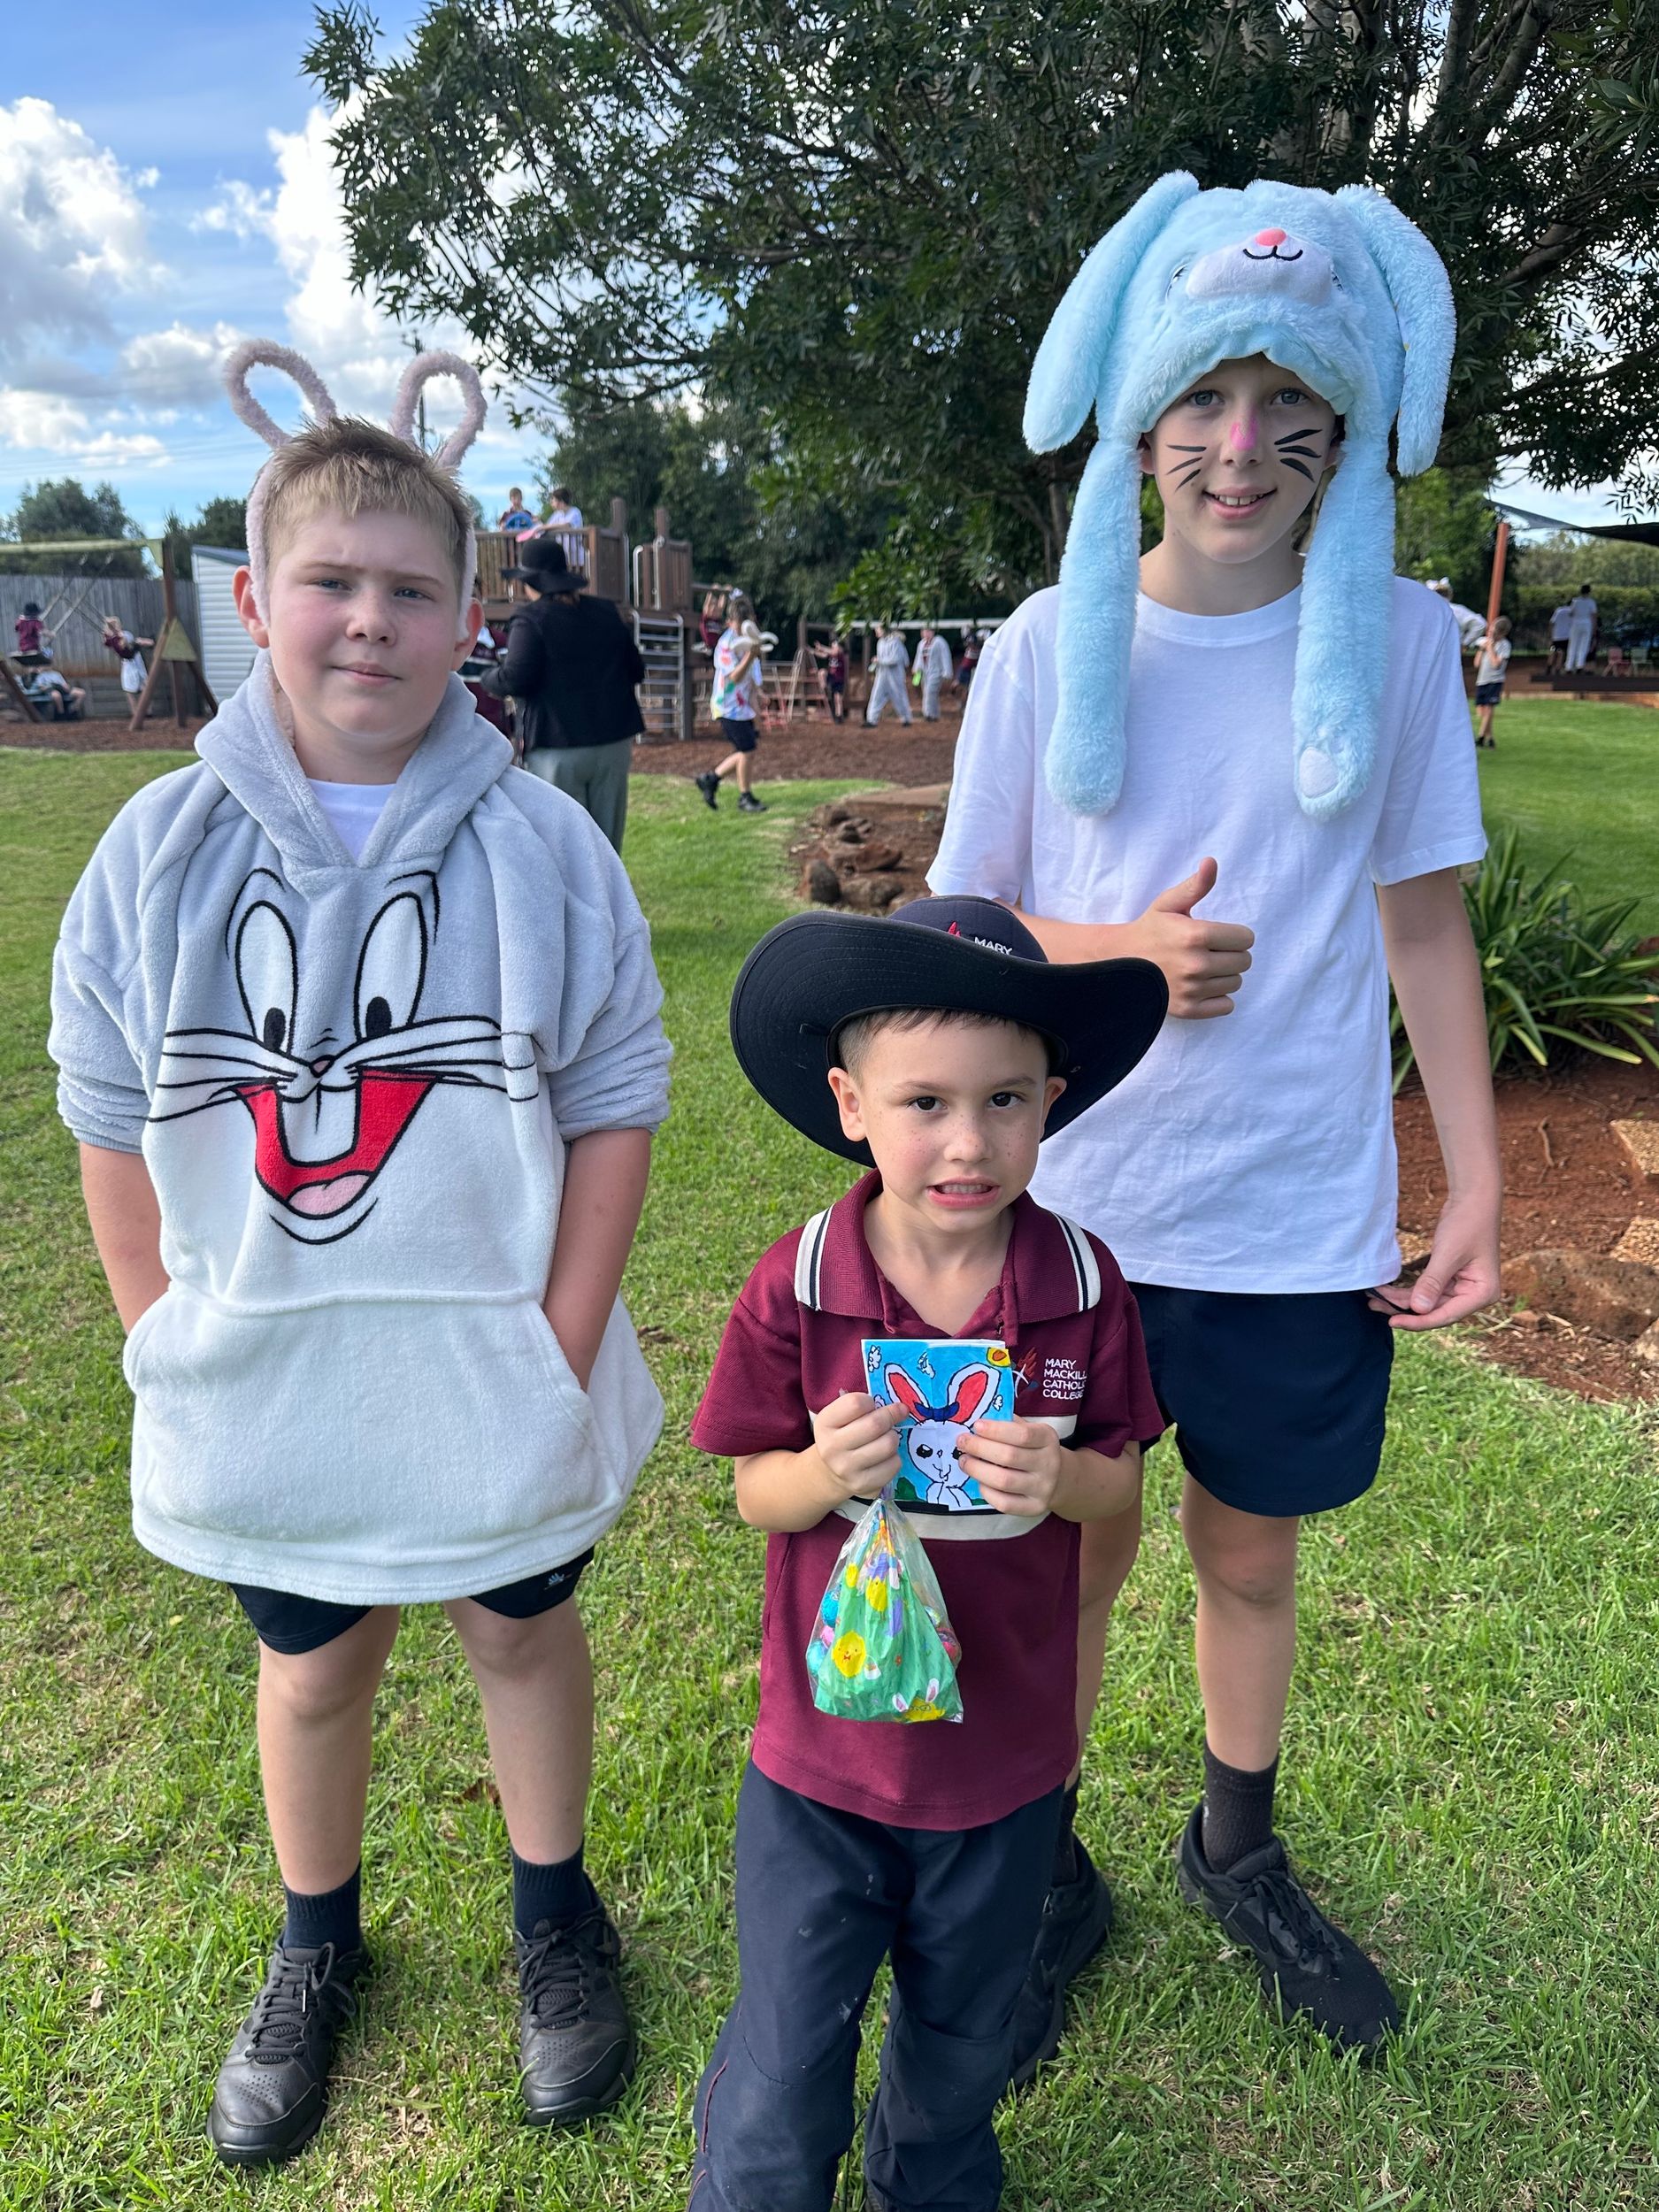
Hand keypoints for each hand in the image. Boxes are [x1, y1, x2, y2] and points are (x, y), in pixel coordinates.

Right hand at [811, 1391, 902, 1498]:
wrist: (830, 1473)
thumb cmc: (842, 1436)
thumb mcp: (840, 1417)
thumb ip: (862, 1408)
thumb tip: (900, 1409)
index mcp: (825, 1423)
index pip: (856, 1403)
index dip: (869, 1401)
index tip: (871, 1405)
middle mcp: (831, 1447)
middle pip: (875, 1424)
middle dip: (891, 1415)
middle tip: (895, 1414)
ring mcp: (846, 1468)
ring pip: (888, 1444)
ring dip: (893, 1437)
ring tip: (886, 1437)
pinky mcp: (862, 1485)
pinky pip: (894, 1464)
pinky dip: (895, 1457)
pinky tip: (885, 1456)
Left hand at [957, 1417, 1065, 1514]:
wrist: (1058, 1478)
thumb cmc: (1032, 1448)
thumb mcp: (1027, 1429)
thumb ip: (1006, 1424)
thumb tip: (976, 1424)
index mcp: (1047, 1439)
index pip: (1022, 1434)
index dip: (996, 1430)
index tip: (976, 1426)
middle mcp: (1049, 1464)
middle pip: (1009, 1457)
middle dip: (979, 1448)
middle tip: (962, 1442)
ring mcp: (1043, 1488)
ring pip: (1004, 1481)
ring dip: (977, 1469)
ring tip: (964, 1461)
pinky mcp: (1034, 1508)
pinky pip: (1004, 1503)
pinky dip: (986, 1491)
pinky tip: (979, 1481)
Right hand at [1130, 858, 1253, 1017]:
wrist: (1121, 962)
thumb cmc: (1150, 930)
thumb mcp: (1169, 903)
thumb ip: (1196, 885)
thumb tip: (1211, 862)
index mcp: (1196, 935)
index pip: (1246, 939)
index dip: (1234, 935)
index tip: (1217, 935)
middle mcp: (1196, 965)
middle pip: (1244, 961)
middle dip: (1231, 954)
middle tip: (1210, 951)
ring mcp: (1192, 990)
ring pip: (1236, 983)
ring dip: (1224, 975)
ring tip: (1203, 968)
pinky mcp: (1188, 1010)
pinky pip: (1226, 1005)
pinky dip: (1219, 997)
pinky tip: (1202, 986)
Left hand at [1368, 1191, 1500, 1330]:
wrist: (1472, 1200)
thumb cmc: (1467, 1224)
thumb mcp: (1448, 1254)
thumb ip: (1432, 1283)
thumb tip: (1417, 1309)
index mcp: (1483, 1294)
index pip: (1447, 1315)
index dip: (1419, 1321)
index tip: (1393, 1321)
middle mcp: (1475, 1295)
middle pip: (1436, 1311)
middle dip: (1406, 1310)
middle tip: (1375, 1307)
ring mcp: (1463, 1288)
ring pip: (1428, 1302)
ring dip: (1403, 1301)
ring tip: (1375, 1300)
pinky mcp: (1451, 1279)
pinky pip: (1427, 1290)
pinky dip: (1409, 1291)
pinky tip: (1388, 1292)